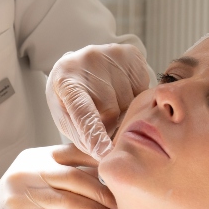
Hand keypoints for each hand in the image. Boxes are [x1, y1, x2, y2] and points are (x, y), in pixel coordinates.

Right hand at [0, 144, 116, 208]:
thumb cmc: (20, 199)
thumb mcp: (37, 174)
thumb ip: (65, 170)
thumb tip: (105, 168)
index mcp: (36, 157)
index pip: (73, 152)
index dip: (99, 161)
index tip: (118, 172)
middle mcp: (28, 172)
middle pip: (74, 178)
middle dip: (101, 191)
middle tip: (118, 201)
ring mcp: (23, 195)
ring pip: (69, 201)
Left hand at [46, 43, 149, 160]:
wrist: (77, 65)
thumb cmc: (69, 97)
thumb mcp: (65, 117)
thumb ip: (82, 136)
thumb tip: (105, 154)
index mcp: (67, 81)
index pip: (83, 112)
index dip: (94, 134)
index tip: (105, 154)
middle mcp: (89, 62)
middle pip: (111, 111)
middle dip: (111, 125)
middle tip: (104, 121)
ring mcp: (112, 54)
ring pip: (130, 102)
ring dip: (125, 111)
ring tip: (110, 102)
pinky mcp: (131, 54)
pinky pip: (143, 89)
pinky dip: (135, 98)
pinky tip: (121, 92)